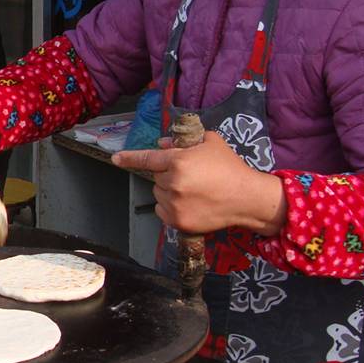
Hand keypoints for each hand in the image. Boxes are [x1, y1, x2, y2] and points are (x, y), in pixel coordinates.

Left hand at [111, 132, 286, 234]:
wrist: (247, 198)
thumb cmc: (229, 167)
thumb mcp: (210, 143)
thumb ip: (183, 140)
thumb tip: (161, 144)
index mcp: (178, 161)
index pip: (147, 158)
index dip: (129, 158)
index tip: (116, 159)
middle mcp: (173, 183)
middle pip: (156, 176)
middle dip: (168, 174)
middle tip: (191, 176)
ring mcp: (174, 204)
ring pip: (158, 193)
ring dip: (169, 191)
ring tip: (194, 191)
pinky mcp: (178, 221)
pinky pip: (162, 210)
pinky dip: (171, 207)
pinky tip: (190, 203)